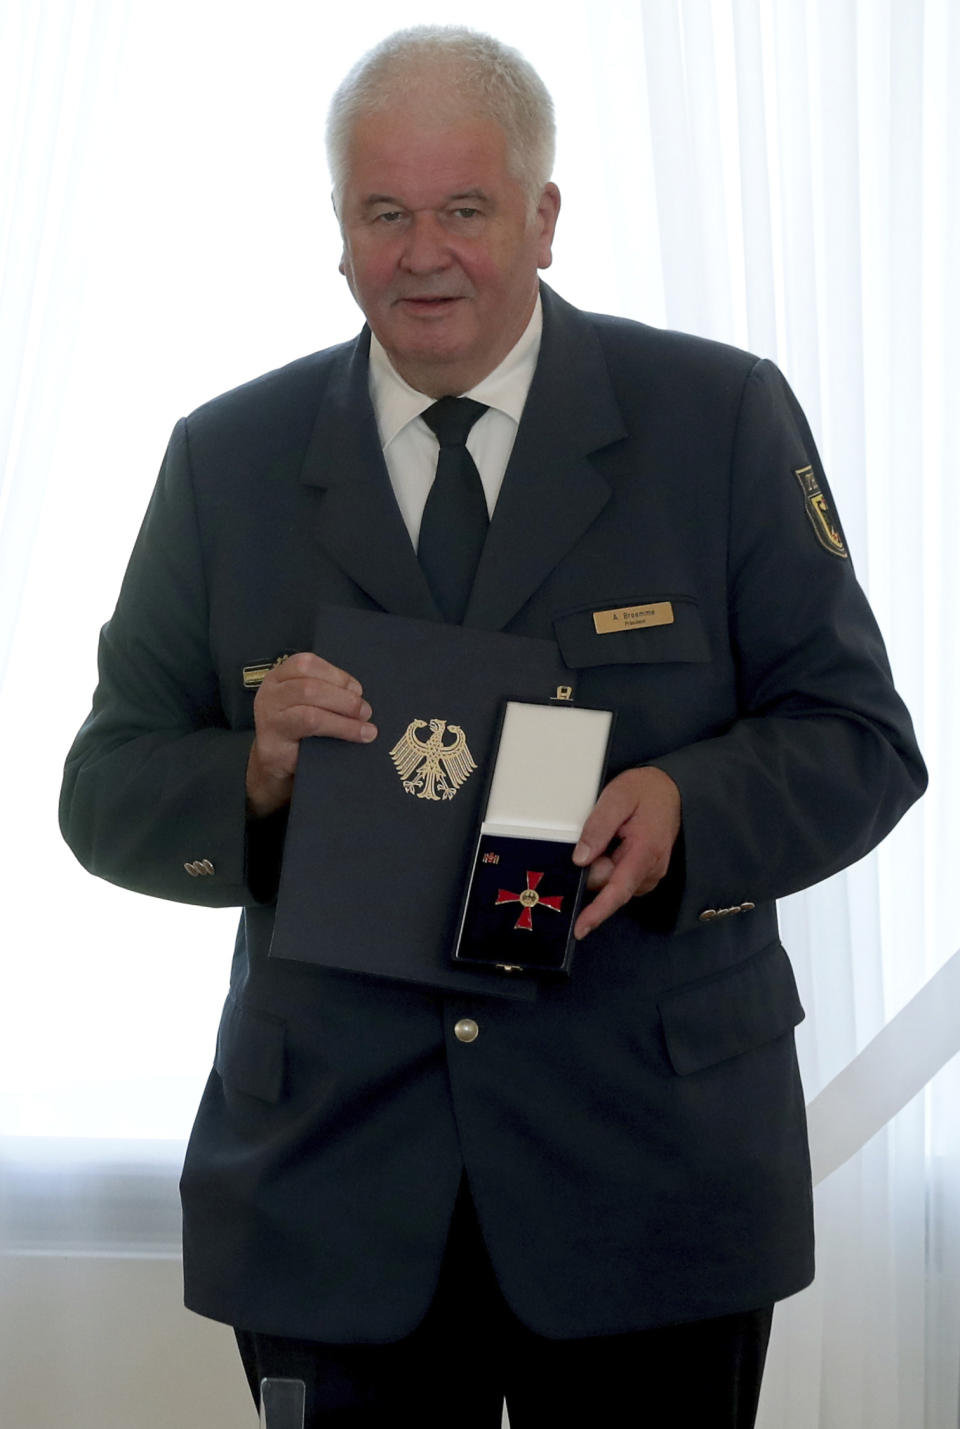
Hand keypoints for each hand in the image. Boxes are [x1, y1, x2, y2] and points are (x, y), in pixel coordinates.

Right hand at [245, 652, 375, 816]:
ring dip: (344, 713)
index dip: (336, 674)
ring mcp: (268, 714)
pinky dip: (339, 728)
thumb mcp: (310, 704)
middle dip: (344, 697)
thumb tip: (360, 695)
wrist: (277, 763)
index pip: (306, 663)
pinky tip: (356, 736)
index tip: (357, 689)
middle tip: (365, 711)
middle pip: (310, 684)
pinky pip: (309, 724)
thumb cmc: (299, 730)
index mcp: (280, 676)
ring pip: (310, 704)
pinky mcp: (273, 739)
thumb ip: (328, 693)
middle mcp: (270, 691)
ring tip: (366, 727)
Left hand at [572, 767, 681, 938]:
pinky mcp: (646, 874)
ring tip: (614, 832)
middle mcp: (652, 869)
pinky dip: (610, 865)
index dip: (596, 911)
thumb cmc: (644, 791)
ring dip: (602, 864)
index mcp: (645, 851)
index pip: (618, 890)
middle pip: (607, 885)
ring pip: (612, 883)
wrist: (670, 789)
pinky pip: (618, 880)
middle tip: (602, 830)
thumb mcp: (617, 797)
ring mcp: (651, 874)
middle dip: (593, 865)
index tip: (580, 928)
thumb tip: (580, 860)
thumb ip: (598, 827)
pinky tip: (616, 843)